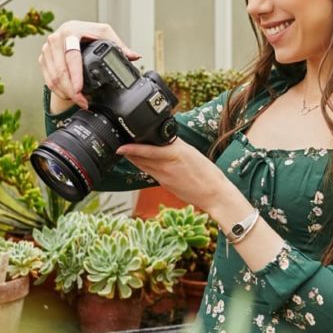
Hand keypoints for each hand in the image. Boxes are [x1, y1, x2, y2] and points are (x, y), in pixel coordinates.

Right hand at [38, 21, 140, 111]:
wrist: (70, 32)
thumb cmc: (88, 33)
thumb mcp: (105, 35)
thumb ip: (120, 46)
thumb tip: (135, 56)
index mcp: (71, 31)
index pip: (71, 56)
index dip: (75, 75)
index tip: (80, 90)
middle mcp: (56, 39)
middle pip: (60, 71)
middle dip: (71, 90)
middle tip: (83, 102)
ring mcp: (47, 49)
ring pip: (52, 78)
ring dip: (65, 93)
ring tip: (79, 101)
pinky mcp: (43, 58)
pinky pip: (48, 79)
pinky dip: (58, 91)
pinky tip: (69, 97)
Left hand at [116, 138, 231, 213]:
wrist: (214, 194)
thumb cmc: (207, 174)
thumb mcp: (192, 152)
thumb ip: (176, 145)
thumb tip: (164, 138)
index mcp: (175, 154)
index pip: (147, 150)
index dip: (132, 148)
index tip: (121, 146)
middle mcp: (167, 166)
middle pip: (141, 158)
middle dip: (129, 152)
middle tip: (119, 145)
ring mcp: (164, 177)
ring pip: (143, 166)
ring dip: (133, 159)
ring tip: (124, 152)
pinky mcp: (165, 185)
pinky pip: (150, 173)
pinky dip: (144, 167)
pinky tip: (141, 163)